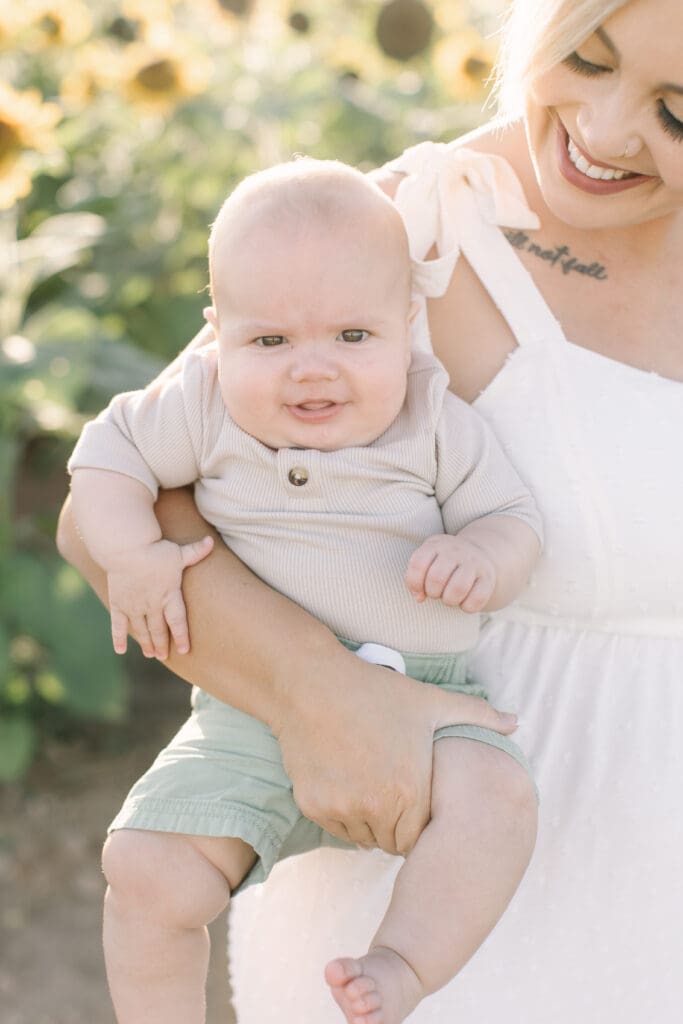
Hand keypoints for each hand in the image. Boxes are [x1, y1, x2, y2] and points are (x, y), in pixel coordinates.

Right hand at [108, 535, 213, 658]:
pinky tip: (120, 650)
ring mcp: (134, 606)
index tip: (184, 650)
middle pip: (159, 630)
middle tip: (164, 656)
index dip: (181, 636)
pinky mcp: (118, 604)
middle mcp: (152, 605)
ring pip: (141, 630)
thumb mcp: (178, 552)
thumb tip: (211, 541)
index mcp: (169, 595)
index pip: (178, 621)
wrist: (126, 549)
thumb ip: (196, 551)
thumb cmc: (155, 550)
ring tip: (150, 654)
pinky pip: (118, 625)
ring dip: (146, 643)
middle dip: (162, 644)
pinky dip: (118, 638)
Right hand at [273, 651, 516, 855]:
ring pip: (364, 837)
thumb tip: (517, 722)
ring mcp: (341, 808)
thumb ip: (477, 716)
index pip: (423, 836)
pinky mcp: (314, 806)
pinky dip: (344, 815)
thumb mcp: (431, 702)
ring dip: (371, 822)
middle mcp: (375, 807)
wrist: (313, 684)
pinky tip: (347, 782)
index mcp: (409, 790)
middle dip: (397, 824)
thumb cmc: (376, 693)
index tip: (416, 797)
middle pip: (393, 841)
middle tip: (392, 790)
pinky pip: (337, 828)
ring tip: (370, 784)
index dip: (422, 819)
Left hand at [405, 534, 496, 611]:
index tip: (419, 591)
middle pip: (436, 578)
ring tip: (450, 597)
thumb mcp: (427, 562)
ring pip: (457, 588)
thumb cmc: (444, 564)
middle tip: (437, 593)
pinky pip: (476, 599)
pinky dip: (467, 607)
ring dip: (449, 600)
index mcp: (435, 545)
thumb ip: (415, 578)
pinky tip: (465, 601)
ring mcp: (474, 562)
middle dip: (433, 593)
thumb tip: (419, 597)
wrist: (479, 553)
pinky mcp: (488, 578)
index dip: (414, 583)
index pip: (418, 564)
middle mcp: (455, 550)